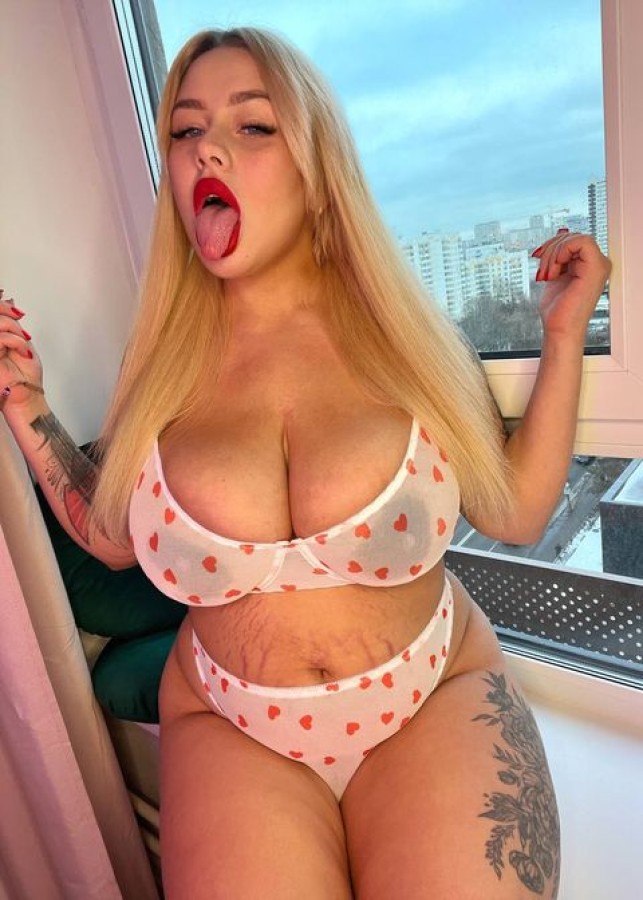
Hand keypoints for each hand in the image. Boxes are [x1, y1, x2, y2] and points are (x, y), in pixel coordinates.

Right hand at [0, 290, 43, 412]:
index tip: (16, 311)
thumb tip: (8, 300)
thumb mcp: (20, 341)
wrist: (27, 396)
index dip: (0, 304)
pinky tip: (23, 352)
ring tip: (24, 343)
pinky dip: (16, 341)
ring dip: (13, 329)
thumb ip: (11, 322)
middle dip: (6, 312)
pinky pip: (0, 338)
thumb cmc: (25, 375)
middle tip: (19, 319)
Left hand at [532, 230, 610, 340]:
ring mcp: (598, 265)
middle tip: (542, 270)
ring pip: (574, 238)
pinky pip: (580, 242)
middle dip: (551, 248)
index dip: (553, 244)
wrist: (559, 328)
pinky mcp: (596, 268)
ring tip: (548, 274)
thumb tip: (559, 233)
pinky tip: (554, 271)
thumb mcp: (555, 273)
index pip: (572, 239)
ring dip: (553, 254)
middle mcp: (597, 264)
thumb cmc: (558, 310)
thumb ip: (558, 255)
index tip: (539, 258)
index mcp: (589, 265)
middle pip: (572, 236)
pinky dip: (561, 253)